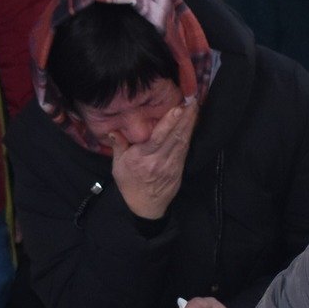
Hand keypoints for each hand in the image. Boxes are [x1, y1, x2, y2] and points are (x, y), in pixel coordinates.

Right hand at [110, 98, 195, 219]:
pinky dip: (189, 135)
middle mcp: (159, 161)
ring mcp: (171, 165)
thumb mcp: (118, 166)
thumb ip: (118, 146)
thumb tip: (113, 130)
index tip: (178, 108)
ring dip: (190, 123)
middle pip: (174, 136)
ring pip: (182, 141)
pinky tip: (192, 123)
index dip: (169, 122)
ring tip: (194, 107)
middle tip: (192, 100)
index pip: (158, 138)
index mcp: (142, 158)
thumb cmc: (130, 184)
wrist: (146, 206)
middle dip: (185, 117)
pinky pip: (185, 149)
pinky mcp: (179, 168)